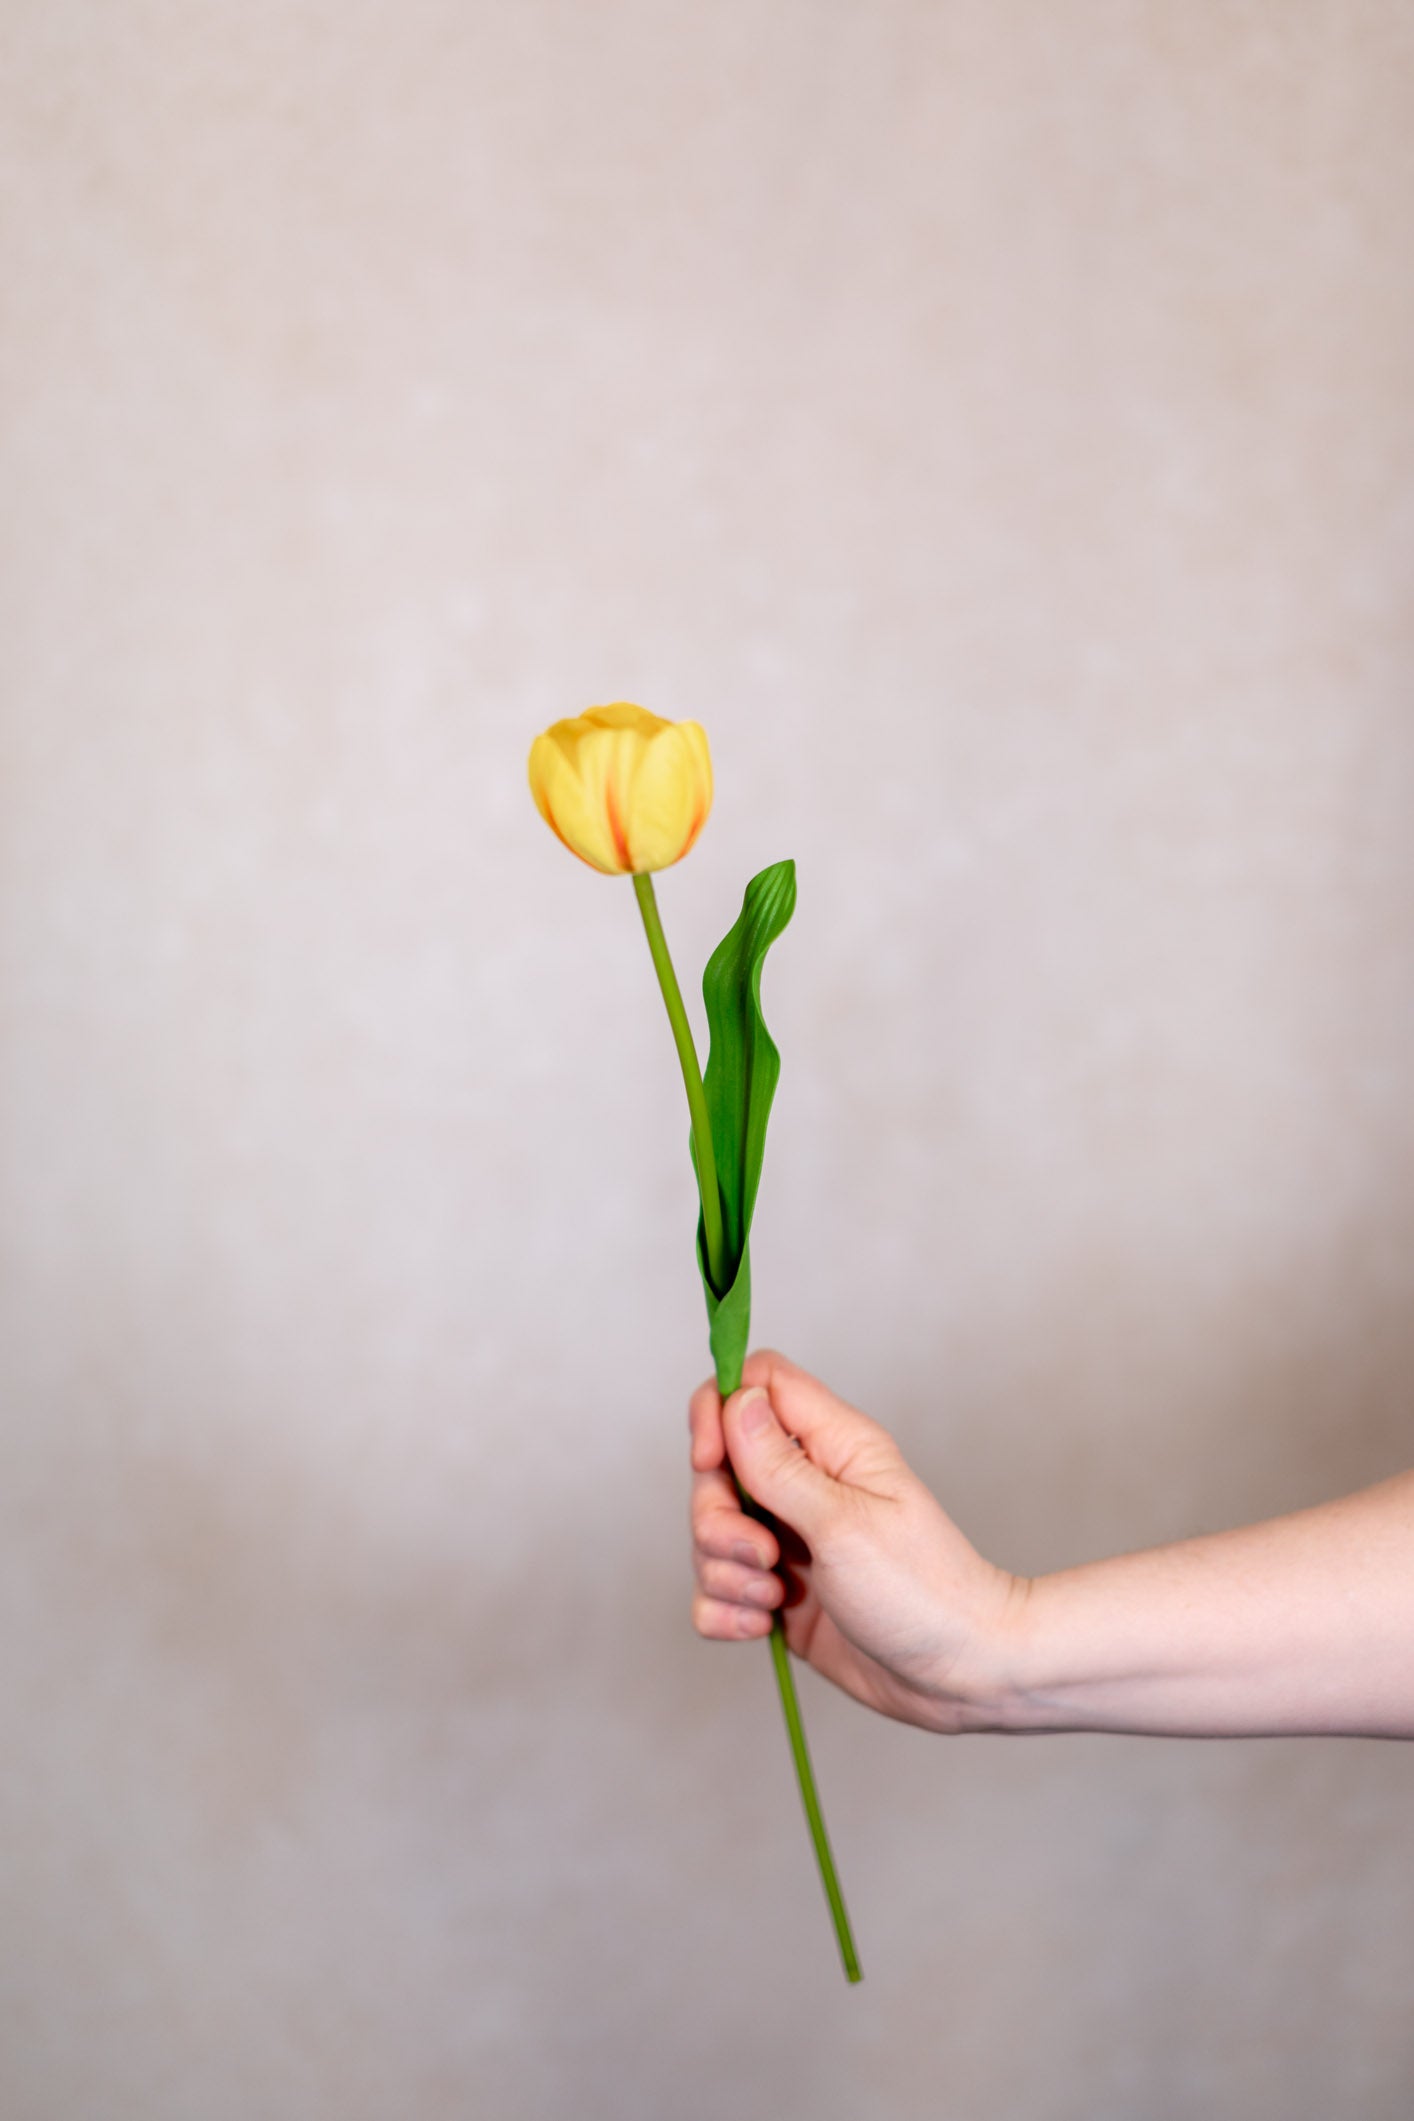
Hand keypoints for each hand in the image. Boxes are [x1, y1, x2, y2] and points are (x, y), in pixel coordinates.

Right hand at [689, 1349, 1025, 1733]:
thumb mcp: (843, 1523)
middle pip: (717, 1466)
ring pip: (711, 1532)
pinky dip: (725, 1610)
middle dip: (717, 1516)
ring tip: (774, 1598)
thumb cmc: (923, 1591)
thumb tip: (737, 1400)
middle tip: (764, 1554)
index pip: (757, 1383)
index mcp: (834, 1445)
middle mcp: (806, 1484)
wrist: (959, 1675)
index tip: (710, 1459)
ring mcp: (789, 1539)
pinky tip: (763, 1625)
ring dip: (723, 1571)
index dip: (719, 1409)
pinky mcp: (776, 1591)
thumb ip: (780, 1466)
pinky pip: (716, 1589)